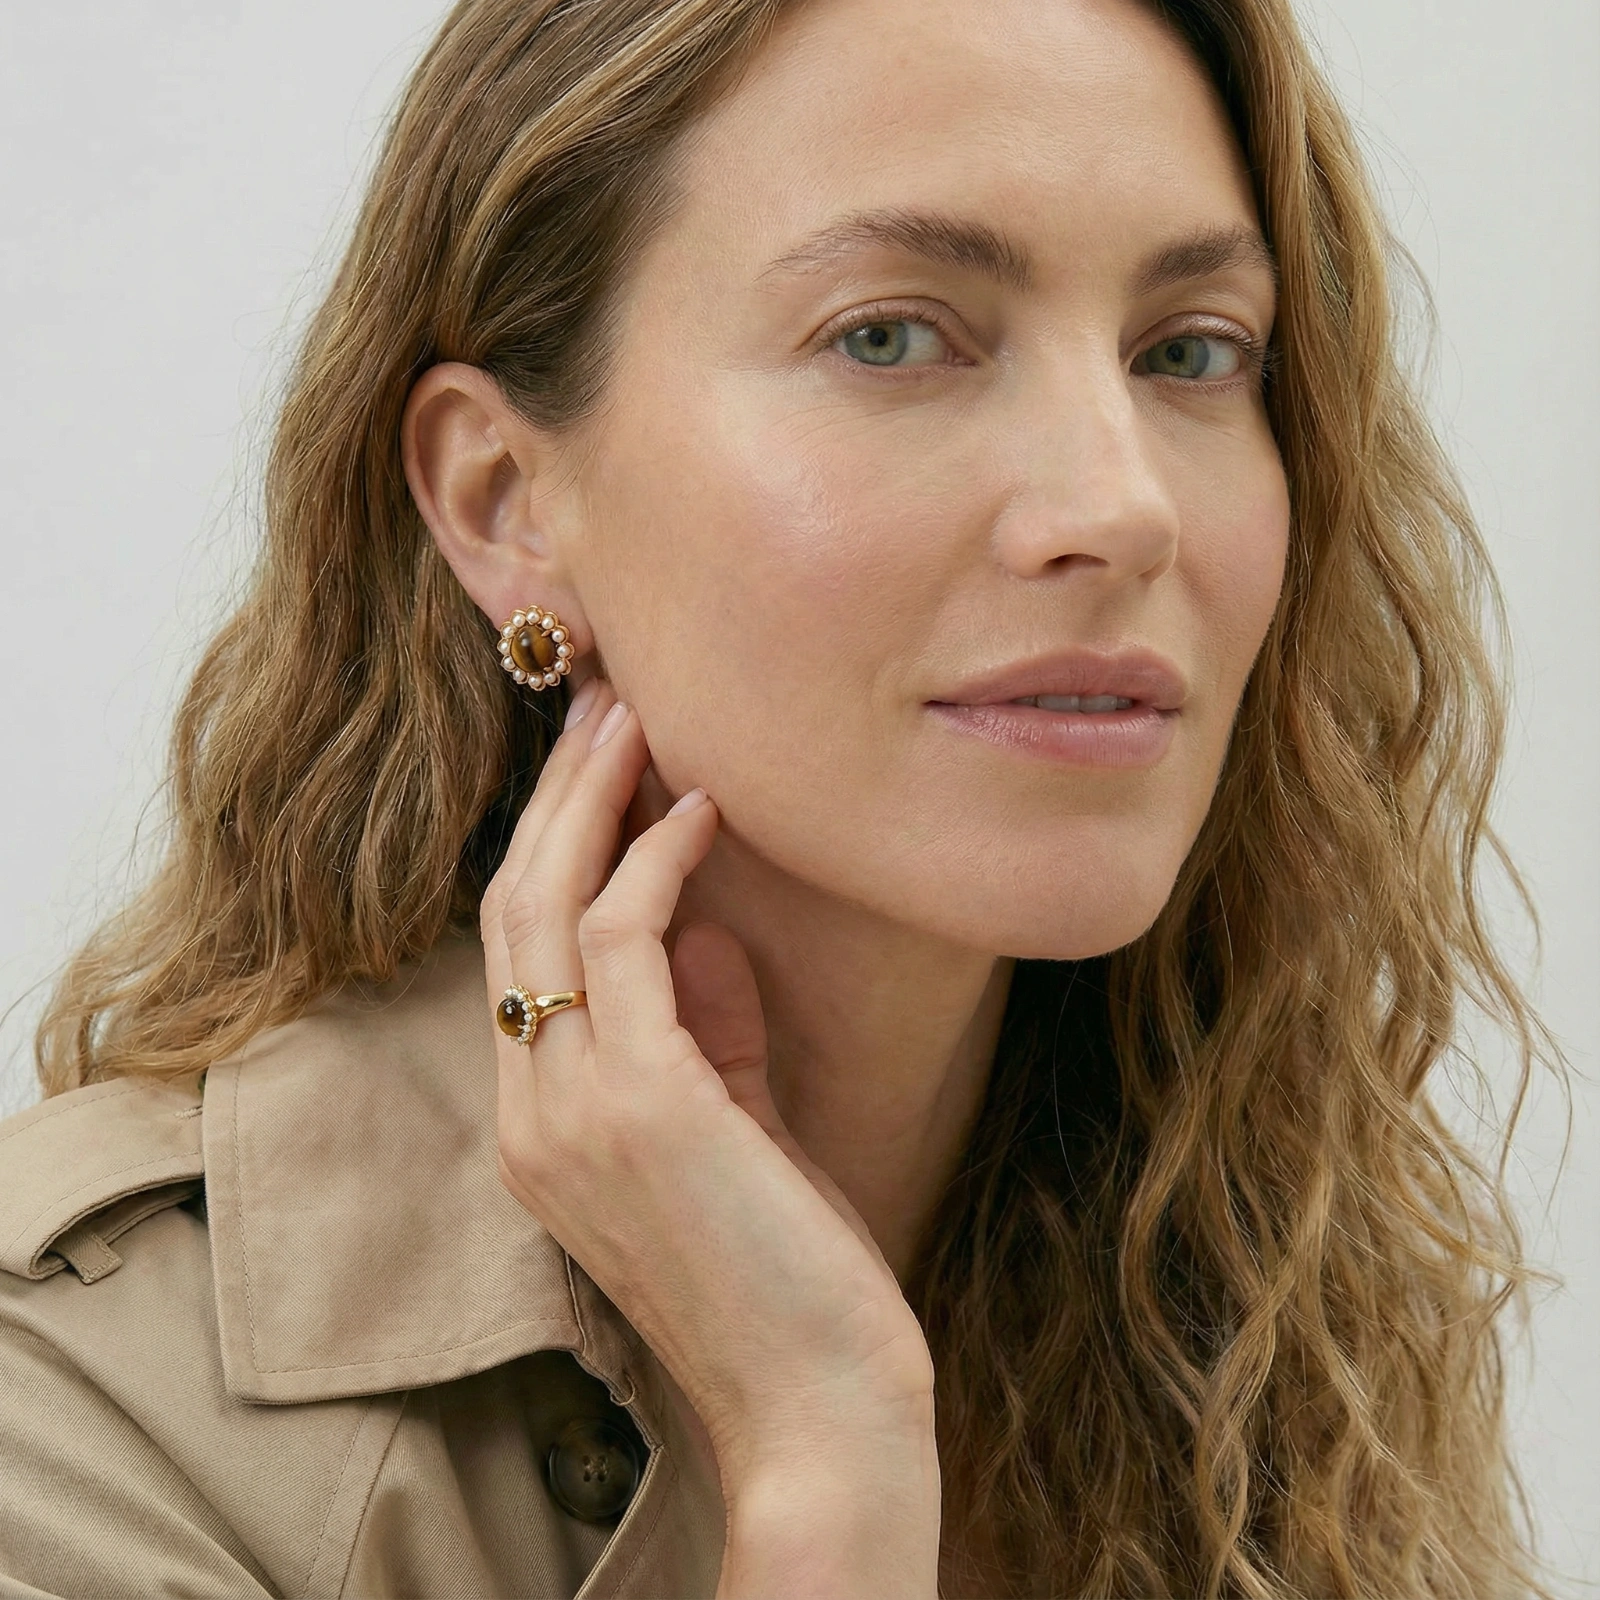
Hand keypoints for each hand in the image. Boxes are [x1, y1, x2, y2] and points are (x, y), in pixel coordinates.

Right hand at [480, 677, 936, 1495]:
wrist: (818, 1407)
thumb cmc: (785, 1271)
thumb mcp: (730, 1128)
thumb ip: (703, 1030)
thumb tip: (700, 923)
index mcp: (539, 1124)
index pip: (519, 956)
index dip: (549, 848)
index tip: (597, 767)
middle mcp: (530, 1112)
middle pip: (513, 912)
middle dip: (555, 798)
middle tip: (601, 705)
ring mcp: (570, 1110)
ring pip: (547, 909)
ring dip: (592, 801)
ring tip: (641, 720)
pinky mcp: (639, 1103)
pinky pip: (624, 942)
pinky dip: (656, 862)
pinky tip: (703, 811)